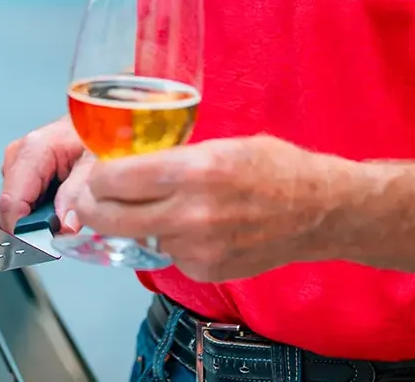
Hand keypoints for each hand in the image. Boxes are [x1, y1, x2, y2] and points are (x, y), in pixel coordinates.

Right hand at [0, 117, 89, 233]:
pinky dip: (40, 214)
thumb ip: (78, 192)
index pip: (11, 202)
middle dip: (34, 228)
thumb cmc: (97, 132)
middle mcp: (19, 156)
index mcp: (33, 150)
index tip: (42, 248)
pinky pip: (24, 203)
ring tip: (66, 220)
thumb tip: (64, 226)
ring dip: (38, 222)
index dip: (24, 231)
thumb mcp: (96, 160)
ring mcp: (18, 164)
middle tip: (62, 237)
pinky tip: (60, 210)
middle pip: (11, 208)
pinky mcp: (23, 173)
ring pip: (17, 208)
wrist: (100, 118)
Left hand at [68, 135, 342, 282]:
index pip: (113, 178)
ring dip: (135, 223)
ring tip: (156, 205)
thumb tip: (128, 160)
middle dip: (94, 206)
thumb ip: (173, 156)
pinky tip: (192, 225)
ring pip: (137, 236)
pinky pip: (167, 254)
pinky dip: (169, 240)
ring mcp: (198, 248)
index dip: (98, 174)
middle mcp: (190, 213)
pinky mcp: (205, 271)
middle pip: (109, 217)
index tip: (100, 170)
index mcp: (193, 170)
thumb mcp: (220, 144)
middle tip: (96, 197)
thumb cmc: (275, 167)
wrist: (320, 211)